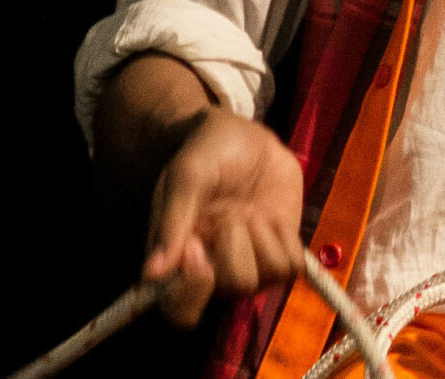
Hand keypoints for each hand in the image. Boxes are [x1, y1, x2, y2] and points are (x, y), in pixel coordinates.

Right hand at [143, 108, 307, 327]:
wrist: (243, 133)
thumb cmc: (206, 155)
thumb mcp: (185, 177)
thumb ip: (172, 223)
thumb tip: (152, 275)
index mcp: (180, 262)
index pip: (182, 311)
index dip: (194, 291)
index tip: (198, 249)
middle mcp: (215, 271)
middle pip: (236, 288)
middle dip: (235, 246)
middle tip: (228, 213)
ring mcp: (251, 262)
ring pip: (266, 278)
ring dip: (261, 239)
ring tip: (249, 210)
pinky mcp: (280, 249)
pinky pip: (292, 265)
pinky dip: (285, 239)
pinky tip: (271, 216)